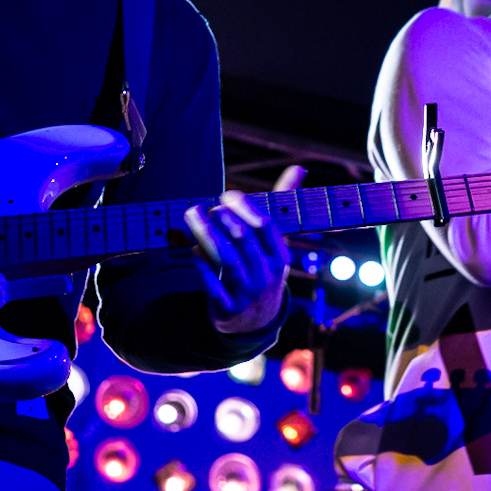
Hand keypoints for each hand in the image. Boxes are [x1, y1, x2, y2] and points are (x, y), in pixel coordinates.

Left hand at [184, 165, 301, 333]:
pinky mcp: (227, 308)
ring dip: (206, 234)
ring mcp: (247, 293)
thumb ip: (282, 204)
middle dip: (223, 219)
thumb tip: (298, 168)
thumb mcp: (276, 243)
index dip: (245, 208)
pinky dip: (202, 262)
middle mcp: (266, 274)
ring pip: (226, 259)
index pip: (266, 226)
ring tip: (192, 215)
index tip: (227, 195)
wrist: (255, 322)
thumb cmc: (263, 268)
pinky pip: (212, 282)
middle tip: (205, 205)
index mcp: (280, 256)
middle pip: (243, 240)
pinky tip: (193, 246)